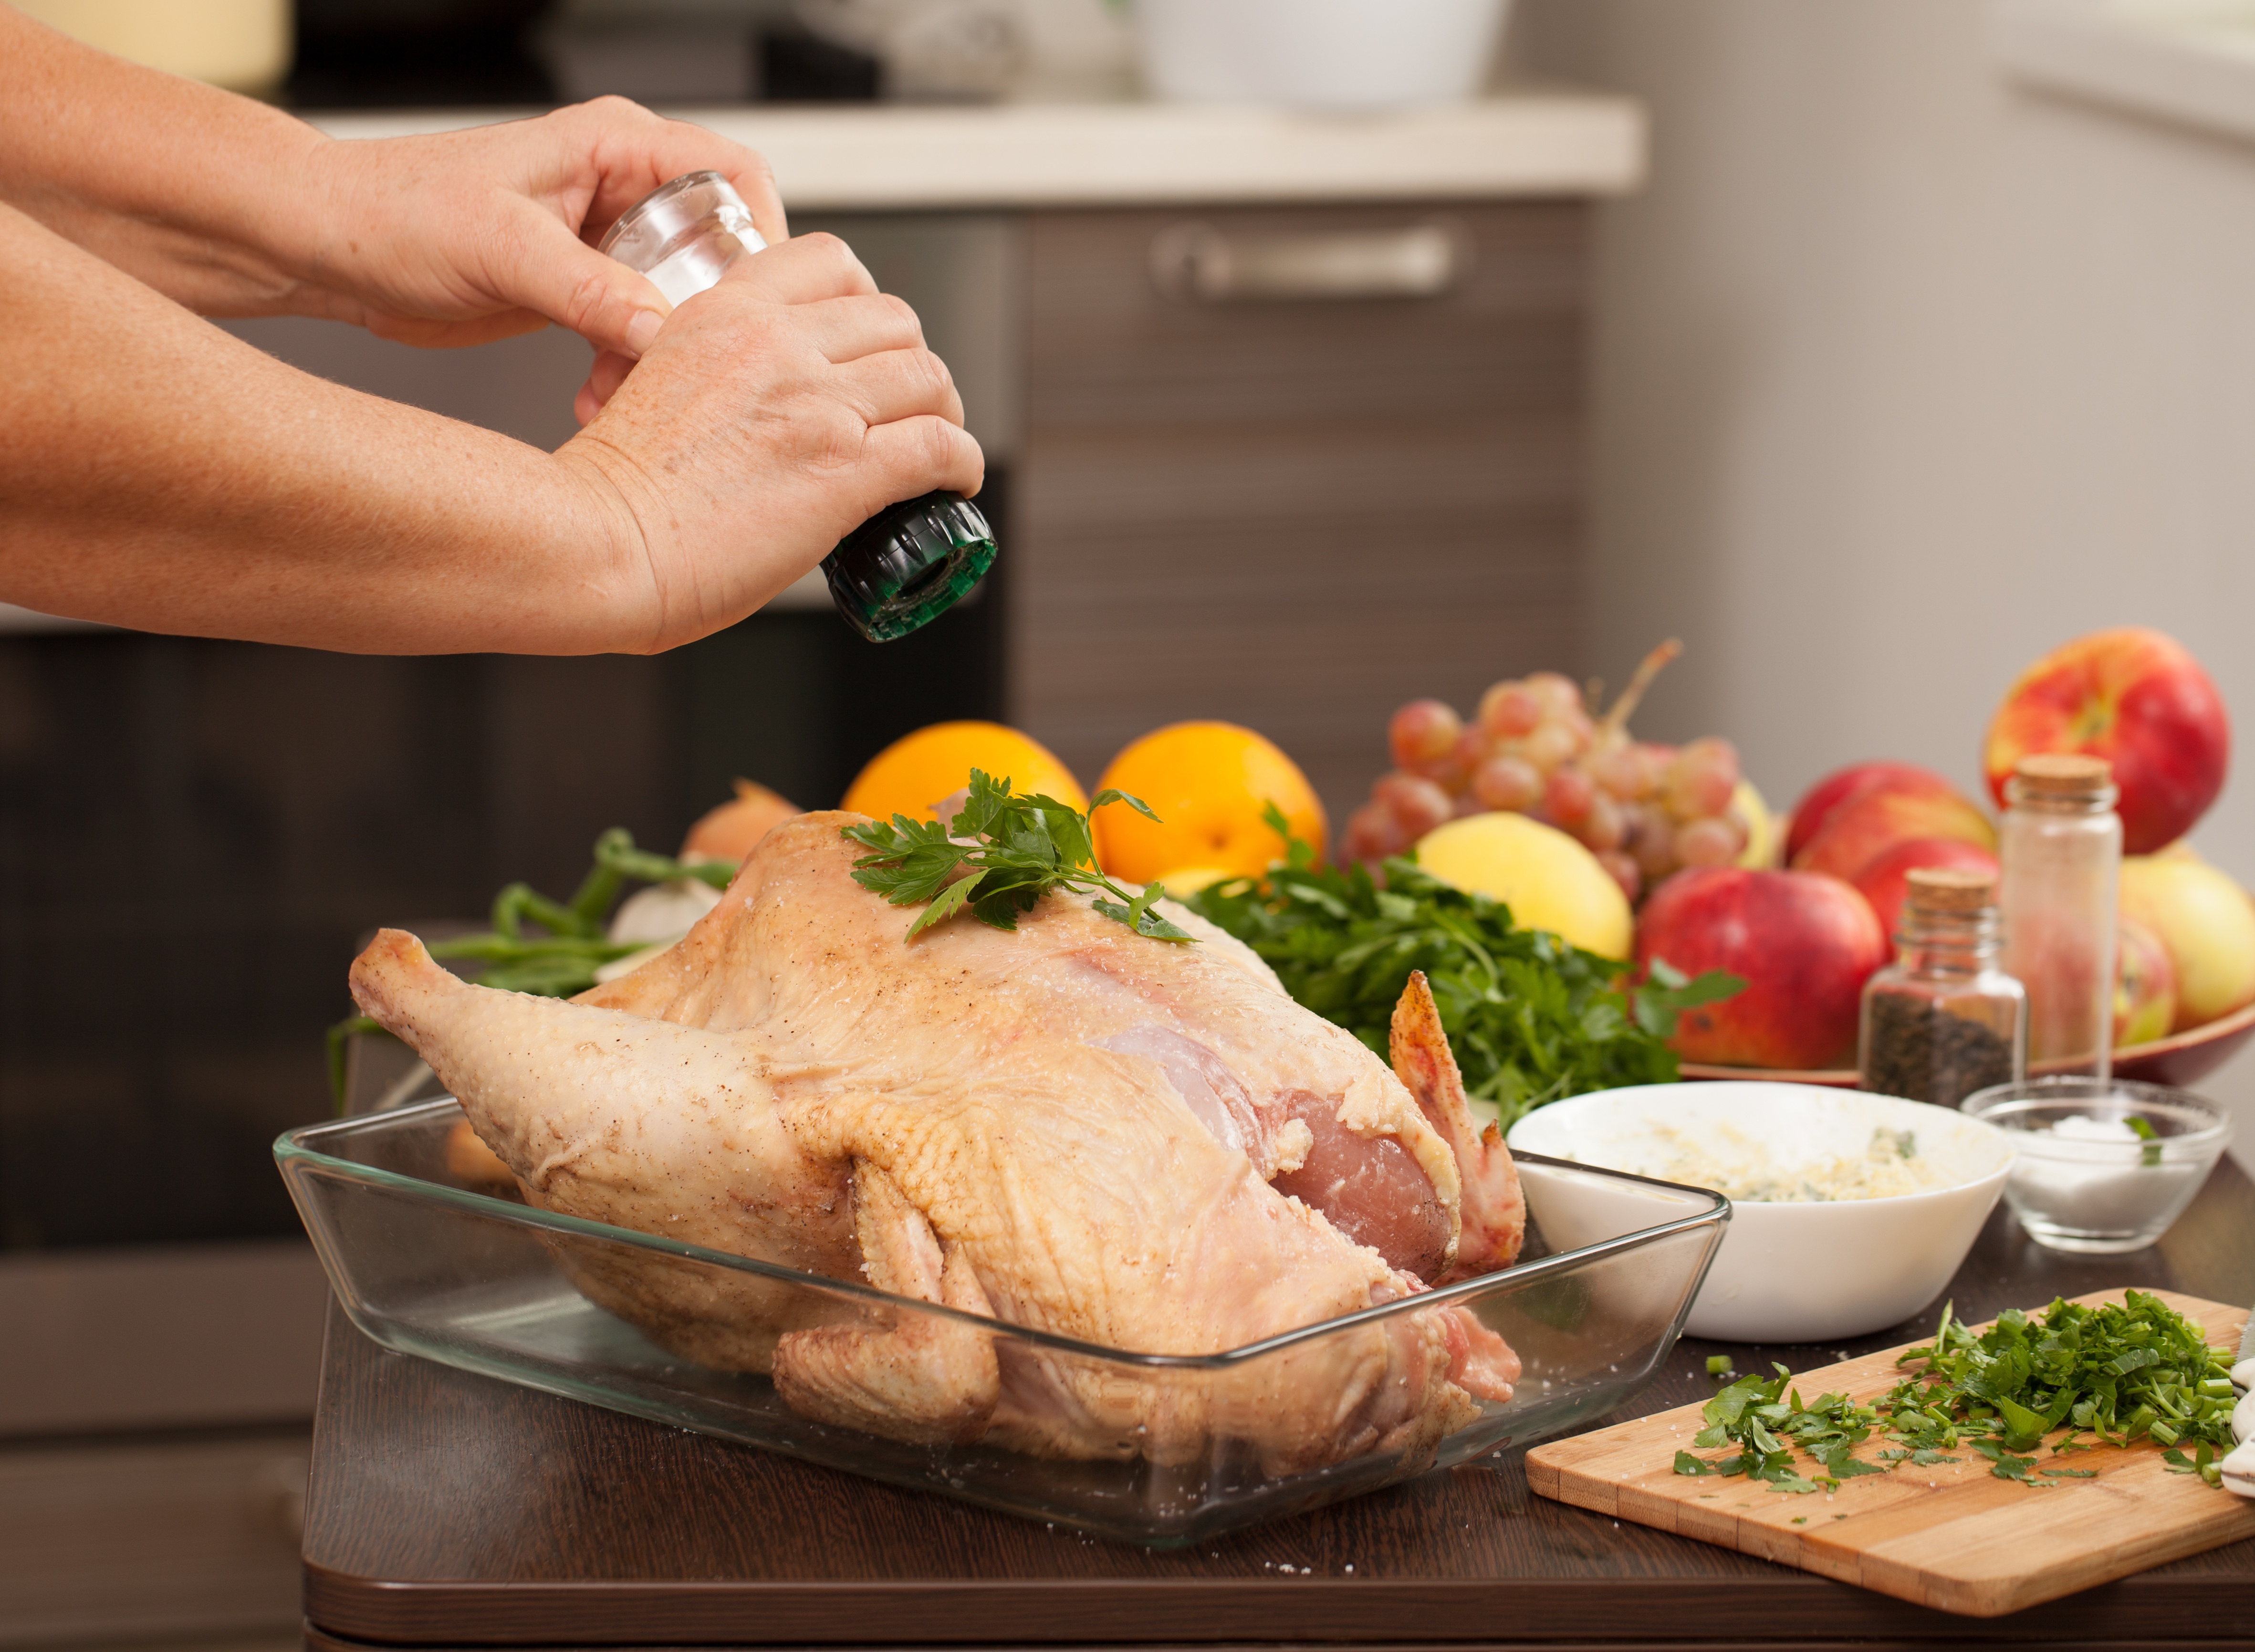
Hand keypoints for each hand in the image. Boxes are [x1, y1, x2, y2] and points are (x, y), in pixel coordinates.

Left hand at [294, 98, 785, 361]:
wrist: (327, 248)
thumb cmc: (392, 210)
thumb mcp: (500, 246)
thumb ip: (590, 291)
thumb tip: (661, 332)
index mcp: (613, 145)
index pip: (733, 174)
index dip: (762, 236)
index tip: (761, 301)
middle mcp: (617, 189)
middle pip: (717, 250)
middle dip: (710, 317)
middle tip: (691, 365)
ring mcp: (603, 243)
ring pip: (681, 303)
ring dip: (665, 357)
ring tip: (628, 391)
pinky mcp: (583, 292)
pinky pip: (638, 335)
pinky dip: (629, 371)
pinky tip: (597, 397)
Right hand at [557, 232, 984, 651]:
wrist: (594, 543)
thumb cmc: (611, 492)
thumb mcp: (653, 384)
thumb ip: (709, 373)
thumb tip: (745, 407)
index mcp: (724, 312)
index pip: (830, 263)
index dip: (867, 304)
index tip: (869, 344)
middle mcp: (776, 343)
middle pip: (894, 319)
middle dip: (911, 362)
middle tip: (906, 405)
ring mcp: (816, 403)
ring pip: (929, 377)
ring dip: (944, 412)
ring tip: (935, 445)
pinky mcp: (844, 468)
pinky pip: (941, 445)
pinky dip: (962, 464)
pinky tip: (954, 483)